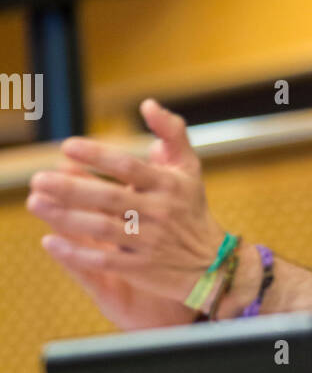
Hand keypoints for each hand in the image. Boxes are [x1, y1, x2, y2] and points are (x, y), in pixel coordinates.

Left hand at [27, 99, 226, 319]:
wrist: (214, 263)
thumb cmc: (192, 210)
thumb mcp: (189, 168)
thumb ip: (172, 133)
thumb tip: (148, 104)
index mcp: (167, 185)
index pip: (128, 167)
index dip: (97, 156)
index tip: (67, 147)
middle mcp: (159, 212)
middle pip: (108, 198)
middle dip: (70, 188)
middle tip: (38, 179)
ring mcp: (150, 242)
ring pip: (102, 228)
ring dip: (66, 216)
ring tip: (36, 203)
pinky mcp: (142, 268)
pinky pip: (105, 260)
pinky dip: (76, 252)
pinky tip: (51, 242)